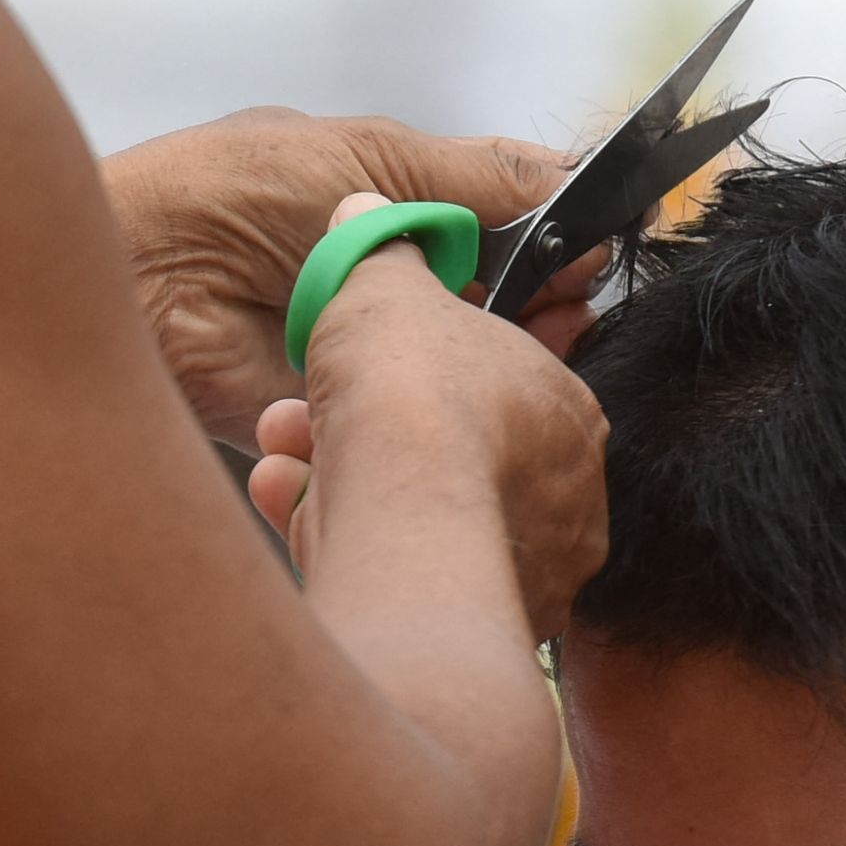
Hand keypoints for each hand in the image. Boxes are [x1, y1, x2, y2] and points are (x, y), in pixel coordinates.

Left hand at [103, 109, 600, 448]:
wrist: (142, 270)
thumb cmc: (236, 192)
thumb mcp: (370, 159)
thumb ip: (474, 175)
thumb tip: (565, 179)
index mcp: (392, 221)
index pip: (498, 242)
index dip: (549, 253)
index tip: (589, 259)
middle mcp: (383, 295)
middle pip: (490, 321)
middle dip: (536, 316)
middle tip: (566, 312)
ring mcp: (360, 364)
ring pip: (455, 384)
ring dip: (492, 372)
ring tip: (522, 354)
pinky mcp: (331, 425)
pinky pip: (397, 436)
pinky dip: (424, 424)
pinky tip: (451, 405)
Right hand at [243, 201, 605, 640]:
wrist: (406, 512)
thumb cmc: (416, 396)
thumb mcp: (387, 284)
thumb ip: (378, 250)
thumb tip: (365, 213)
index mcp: (565, 411)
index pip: (491, 386)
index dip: (406, 369)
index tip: (353, 363)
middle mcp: (561, 499)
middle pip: (446, 456)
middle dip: (361, 430)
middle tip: (299, 413)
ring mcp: (526, 573)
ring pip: (419, 519)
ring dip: (337, 479)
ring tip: (281, 456)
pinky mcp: (474, 631)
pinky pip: (402, 575)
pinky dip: (338, 537)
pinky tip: (287, 502)